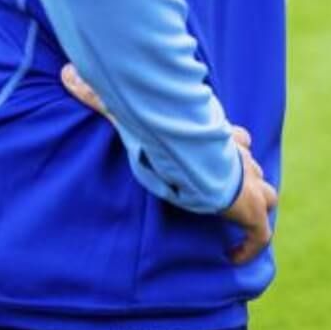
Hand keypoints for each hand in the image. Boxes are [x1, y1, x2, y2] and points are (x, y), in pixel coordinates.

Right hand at [63, 65, 272, 258]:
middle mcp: (237, 159)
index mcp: (217, 136)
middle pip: (252, 167)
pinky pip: (260, 234)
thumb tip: (64, 71)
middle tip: (227, 198)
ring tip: (233, 222)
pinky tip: (234, 258)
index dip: (232, 146)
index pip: (237, 139)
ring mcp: (248, 184)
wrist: (190, 153)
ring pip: (265, 194)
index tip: (223, 155)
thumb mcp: (130, 112)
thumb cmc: (164, 132)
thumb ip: (99, 97)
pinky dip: (251, 246)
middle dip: (245, 178)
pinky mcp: (250, 209)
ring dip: (253, 207)